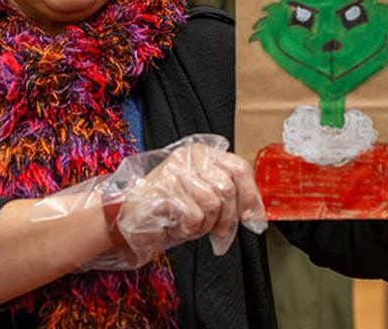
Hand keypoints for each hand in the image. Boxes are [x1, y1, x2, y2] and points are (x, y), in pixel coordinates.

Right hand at [115, 137, 265, 265]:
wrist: (132, 221)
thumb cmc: (171, 210)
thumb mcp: (205, 197)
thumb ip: (229, 196)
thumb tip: (256, 215)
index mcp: (203, 153)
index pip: (239, 168)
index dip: (251, 196)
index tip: (254, 220)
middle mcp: (190, 155)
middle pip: (227, 189)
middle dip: (228, 219)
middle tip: (219, 235)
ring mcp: (175, 170)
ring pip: (213, 203)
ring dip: (206, 225)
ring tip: (191, 225)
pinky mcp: (164, 188)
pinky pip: (194, 216)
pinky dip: (189, 229)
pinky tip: (177, 224)